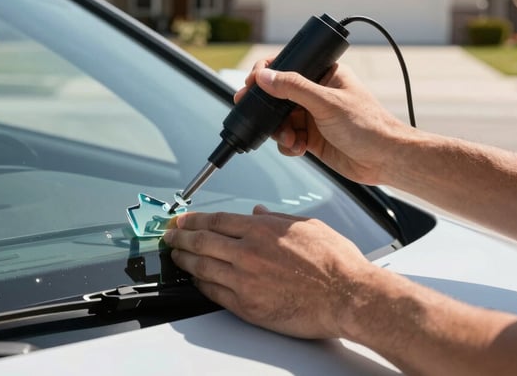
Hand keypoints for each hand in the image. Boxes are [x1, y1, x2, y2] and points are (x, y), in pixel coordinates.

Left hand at [162, 205, 372, 339]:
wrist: (348, 296)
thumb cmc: (334, 262)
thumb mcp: (306, 225)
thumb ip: (276, 219)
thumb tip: (258, 213)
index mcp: (261, 230)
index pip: (215, 221)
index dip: (193, 220)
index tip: (181, 220)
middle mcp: (248, 252)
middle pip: (201, 242)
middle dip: (179, 238)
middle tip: (169, 237)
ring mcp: (245, 280)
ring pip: (202, 267)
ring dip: (184, 261)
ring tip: (176, 257)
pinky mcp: (247, 305)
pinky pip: (214, 293)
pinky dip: (200, 284)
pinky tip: (196, 280)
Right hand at [235, 60, 412, 184]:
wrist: (384, 160)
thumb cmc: (368, 126)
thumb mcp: (327, 102)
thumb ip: (293, 88)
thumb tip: (265, 76)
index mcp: (325, 75)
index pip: (289, 66)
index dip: (267, 73)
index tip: (252, 83)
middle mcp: (317, 94)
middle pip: (279, 95)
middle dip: (267, 107)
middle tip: (252, 110)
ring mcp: (313, 117)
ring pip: (280, 119)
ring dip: (279, 130)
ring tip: (289, 138)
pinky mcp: (312, 138)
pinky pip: (288, 138)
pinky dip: (288, 144)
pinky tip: (298, 148)